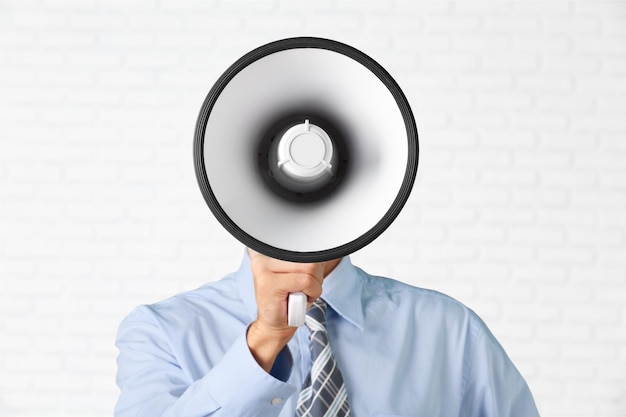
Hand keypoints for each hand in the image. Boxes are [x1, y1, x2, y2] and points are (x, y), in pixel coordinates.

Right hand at [246, 249, 325, 371]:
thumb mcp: (301, 273)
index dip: (314, 263)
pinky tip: (297, 300)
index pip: (306, 245)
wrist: (275, 324)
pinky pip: (306, 281)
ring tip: (299, 294)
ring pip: (309, 268)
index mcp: (272, 250)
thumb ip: (308, 258)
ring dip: (313, 286)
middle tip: (302, 289)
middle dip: (315, 277)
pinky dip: (311, 293)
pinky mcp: (269, 282)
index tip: (307, 276)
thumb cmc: (289, 300)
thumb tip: (323, 249)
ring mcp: (264, 268)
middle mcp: (265, 256)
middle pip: (310, 257)